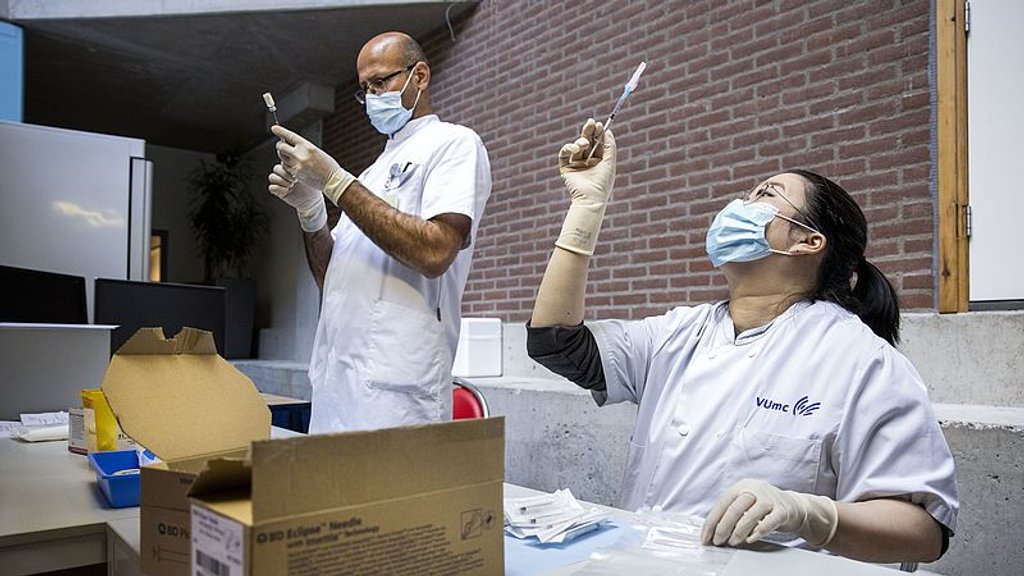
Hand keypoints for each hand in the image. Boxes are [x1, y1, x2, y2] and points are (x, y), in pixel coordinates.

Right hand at [267, 163, 325, 232]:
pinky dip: (278, 189)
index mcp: (291, 168)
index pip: (282, 161)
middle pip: (276, 168)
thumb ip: (303, 165)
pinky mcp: (279, 192)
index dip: (287, 164)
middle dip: (284, 173)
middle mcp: (285, 174)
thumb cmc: (313, 186)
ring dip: (281, 181)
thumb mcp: (309, 174)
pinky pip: (271, 187)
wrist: (313, 201)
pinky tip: (287, 191)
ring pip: (272, 177)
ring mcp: (281, 183)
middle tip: (294, 179)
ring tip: (291, 185)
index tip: (296, 170)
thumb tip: (299, 157)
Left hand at [271, 125, 354, 204]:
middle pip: (281, 147)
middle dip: (280, 146)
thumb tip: (292, 146)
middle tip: (282, 147)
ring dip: (285, 158)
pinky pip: (287, 168)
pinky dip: (289, 167)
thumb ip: (304, 148)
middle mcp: (300, 154)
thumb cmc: (327, 165)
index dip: (280, 131)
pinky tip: (297, 168)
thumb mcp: (316, 151)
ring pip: (282, 158)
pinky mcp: (296, 173)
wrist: (332, 180)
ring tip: (294, 159)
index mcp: (307, 146)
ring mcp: (297, 164)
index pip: (289, 136)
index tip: (274, 128)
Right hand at [559, 118, 615, 206]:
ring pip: (576, 146)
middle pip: (587, 142)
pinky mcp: (566, 168)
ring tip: (584, 144)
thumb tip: (608, 131)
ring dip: (580, 142)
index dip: (598, 133)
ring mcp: (576, 165)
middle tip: (590, 122)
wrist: (591, 198)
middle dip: (588, 132)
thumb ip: (609, 146)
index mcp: (598, 161)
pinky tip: (575, 149)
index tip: (599, 124)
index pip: (597, 143)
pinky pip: (564, 154)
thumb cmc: (603, 183)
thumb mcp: (609, 162)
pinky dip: (568, 148)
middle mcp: (587, 162)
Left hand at [701, 479, 838, 548]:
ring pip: (750, 515)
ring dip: (738, 532)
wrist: (794, 506)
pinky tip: (750, 539)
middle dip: (723, 528)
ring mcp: (769, 498)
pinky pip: (768, 522)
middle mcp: (754, 489)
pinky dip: (758, 532)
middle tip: (718, 541)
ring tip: (733, 542)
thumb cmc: (764, 507)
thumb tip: (712, 531)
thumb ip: (731, 513)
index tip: (706, 537)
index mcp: (741, 486)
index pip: (722, 504)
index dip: (712, 522)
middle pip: (734, 509)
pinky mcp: (782, 510)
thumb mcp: (745, 504)